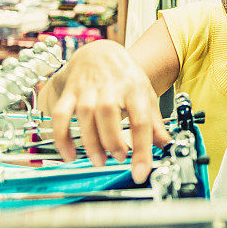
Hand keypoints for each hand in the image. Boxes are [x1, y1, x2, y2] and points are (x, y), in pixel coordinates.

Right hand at [38, 40, 170, 182]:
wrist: (101, 54)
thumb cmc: (125, 79)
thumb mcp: (146, 96)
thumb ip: (154, 123)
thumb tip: (166, 145)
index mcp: (134, 89)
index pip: (141, 121)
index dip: (142, 149)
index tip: (141, 172)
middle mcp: (110, 88)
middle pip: (109, 114)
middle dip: (113, 141)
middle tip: (119, 158)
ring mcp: (87, 90)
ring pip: (85, 116)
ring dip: (91, 142)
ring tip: (99, 160)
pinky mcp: (69, 94)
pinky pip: (60, 116)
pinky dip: (62, 137)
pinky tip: (70, 155)